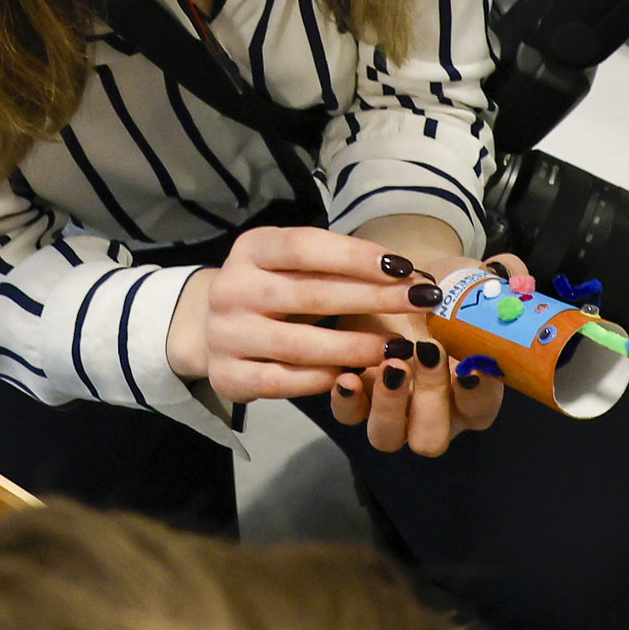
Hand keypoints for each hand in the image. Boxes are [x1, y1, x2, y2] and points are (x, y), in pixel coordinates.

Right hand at [163, 226, 443, 402]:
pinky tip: (350, 376)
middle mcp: (233, 288)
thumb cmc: (271, 288)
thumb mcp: (291, 265)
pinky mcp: (227, 375)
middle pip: (310, 295)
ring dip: (354, 347)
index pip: (305, 247)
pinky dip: (318, 380)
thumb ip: (336, 267)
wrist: (207, 326)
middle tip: (421, 302)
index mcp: (251, 249)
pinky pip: (280, 382)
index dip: (355, 256)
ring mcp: (226, 334)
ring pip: (298, 344)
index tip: (404, 266)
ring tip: (397, 350)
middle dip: (373, 299)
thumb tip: (408, 277)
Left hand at [327, 250, 516, 452]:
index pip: (480, 409)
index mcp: (473, 394)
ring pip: (388, 437)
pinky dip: (347, 402)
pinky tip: (348, 376)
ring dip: (388, 406)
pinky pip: (348, 416)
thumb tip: (516, 277)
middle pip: (431, 437)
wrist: (403, 282)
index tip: (471, 366)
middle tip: (427, 351)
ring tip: (390, 364)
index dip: (478, 393)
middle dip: (430, 398)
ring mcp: (393, 411)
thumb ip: (502, 280)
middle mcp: (435, 414)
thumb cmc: (450, 291)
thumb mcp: (478, 280)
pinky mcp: (358, 397)